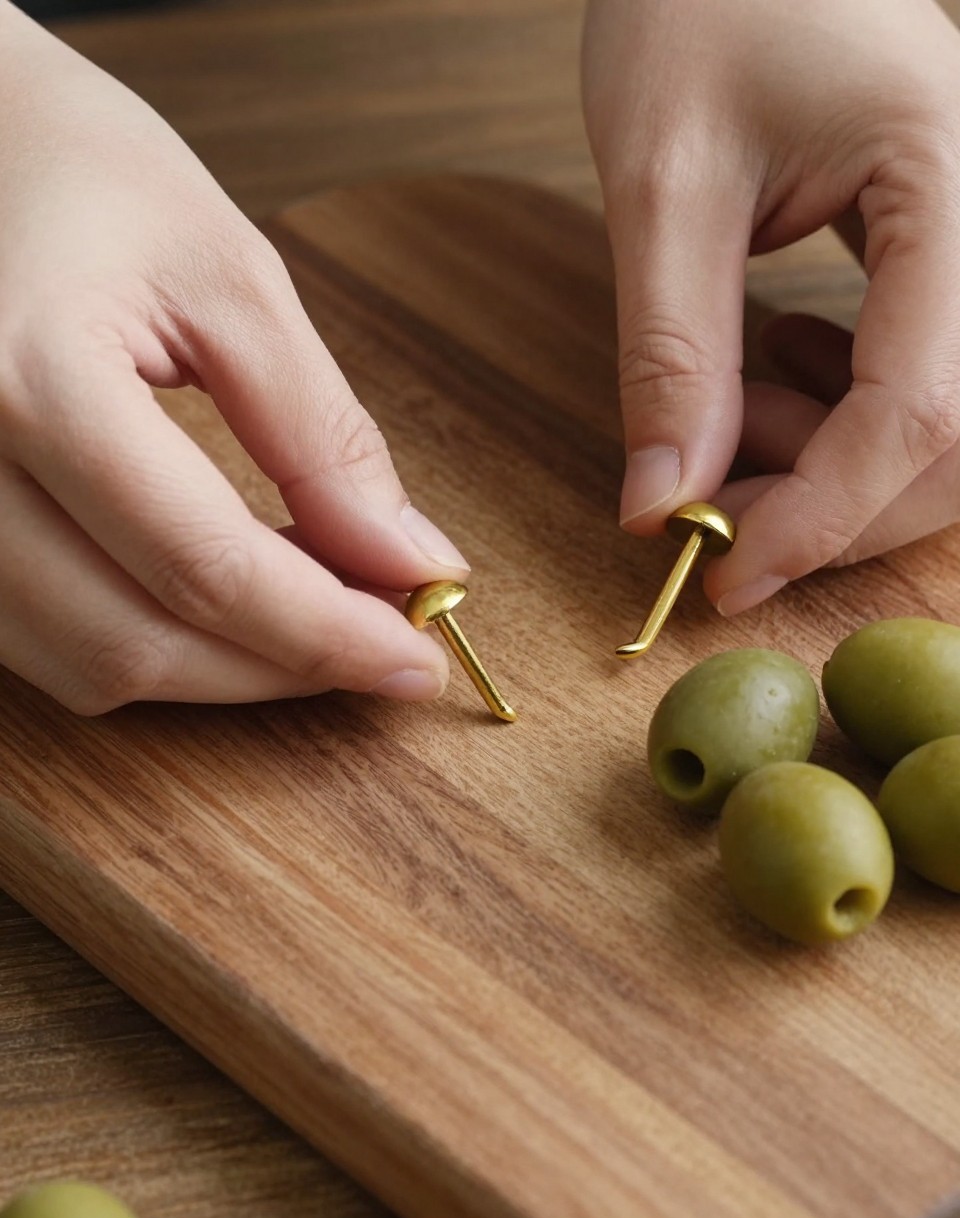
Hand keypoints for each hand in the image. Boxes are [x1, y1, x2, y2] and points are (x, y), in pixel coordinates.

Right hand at [0, 2, 465, 712]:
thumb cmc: (82, 172)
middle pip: (140, 644)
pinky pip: (45, 645)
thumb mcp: (229, 278)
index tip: (418, 657)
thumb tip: (408, 560)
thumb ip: (322, 437)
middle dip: (281, 664)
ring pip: (87, 667)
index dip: (329, 632)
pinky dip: (151, 644)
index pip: (206, 566)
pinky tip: (222, 602)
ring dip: (219, 668)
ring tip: (311, 615)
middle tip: (379, 642)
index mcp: (26, 379)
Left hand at [582, 0, 959, 612]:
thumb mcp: (664, 182)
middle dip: (833, 504)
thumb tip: (665, 507)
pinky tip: (770, 373)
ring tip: (733, 412)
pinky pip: (928, 382)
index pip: (925, 403)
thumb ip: (672, 353)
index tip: (730, 574)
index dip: (828, 513)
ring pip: (948, 426)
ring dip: (833, 464)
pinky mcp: (955, 258)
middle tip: (715, 507)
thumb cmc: (698, 9)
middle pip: (959, 440)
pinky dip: (842, 418)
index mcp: (957, 175)